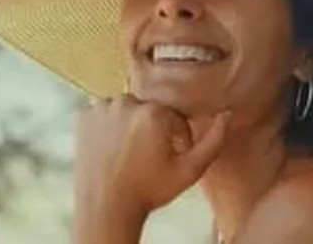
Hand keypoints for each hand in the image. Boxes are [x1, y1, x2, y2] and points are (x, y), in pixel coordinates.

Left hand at [74, 94, 231, 219]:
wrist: (106, 208)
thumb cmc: (149, 191)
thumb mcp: (190, 170)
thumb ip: (214, 140)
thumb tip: (227, 114)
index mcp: (155, 112)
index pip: (175, 117)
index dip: (177, 139)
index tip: (170, 157)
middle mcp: (128, 102)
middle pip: (151, 110)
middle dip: (154, 130)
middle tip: (149, 158)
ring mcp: (103, 108)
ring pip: (128, 109)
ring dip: (132, 125)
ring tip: (131, 154)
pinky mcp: (85, 116)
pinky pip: (106, 112)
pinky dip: (110, 125)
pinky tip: (114, 148)